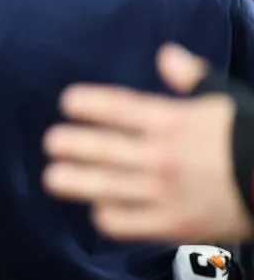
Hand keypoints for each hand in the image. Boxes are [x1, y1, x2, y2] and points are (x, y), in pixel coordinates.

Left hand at [43, 43, 251, 243]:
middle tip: (53, 143)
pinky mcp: (173, 224)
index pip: (116, 107)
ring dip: (73, 180)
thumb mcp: (227, 99)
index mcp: (173, 121)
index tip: (68, 104)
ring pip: (102, 186)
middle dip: (69, 143)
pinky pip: (124, 222)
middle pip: (99, 147)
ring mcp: (165, 191)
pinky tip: (99, 209)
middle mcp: (162, 155)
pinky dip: (107, 216)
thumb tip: (167, 55)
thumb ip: (193, 78)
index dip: (85, 104)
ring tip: (53, 177)